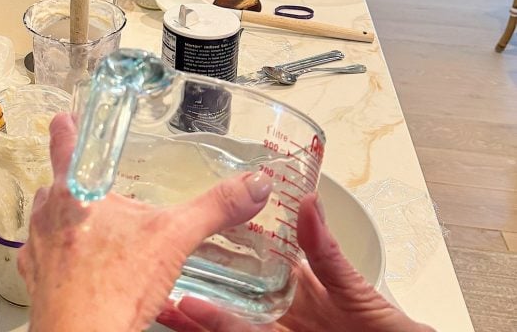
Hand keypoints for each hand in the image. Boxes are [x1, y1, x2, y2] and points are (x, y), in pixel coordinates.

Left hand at [17, 113, 271, 331]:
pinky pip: (44, 256)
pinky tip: (85, 265)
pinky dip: (62, 256)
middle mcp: (47, 211)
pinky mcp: (34, 279)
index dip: (67, 124)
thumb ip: (215, 207)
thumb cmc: (112, 288)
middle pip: (56, 180)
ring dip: (67, 219)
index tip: (69, 115)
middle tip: (101, 186)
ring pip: (48, 217)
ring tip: (97, 228)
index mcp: (75, 187)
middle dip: (77, 181)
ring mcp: (37, 246)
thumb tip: (253, 184)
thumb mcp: (174, 238)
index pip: (63, 138)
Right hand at [157, 195, 434, 331]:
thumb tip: (308, 201)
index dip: (220, 256)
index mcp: (300, 290)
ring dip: (198, 321)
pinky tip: (193, 328)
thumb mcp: (357, 288)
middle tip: (163, 276)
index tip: (190, 237)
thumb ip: (327, 252)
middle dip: (197, 292)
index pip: (252, 268)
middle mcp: (285, 317)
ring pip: (233, 328)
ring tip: (168, 306)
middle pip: (233, 303)